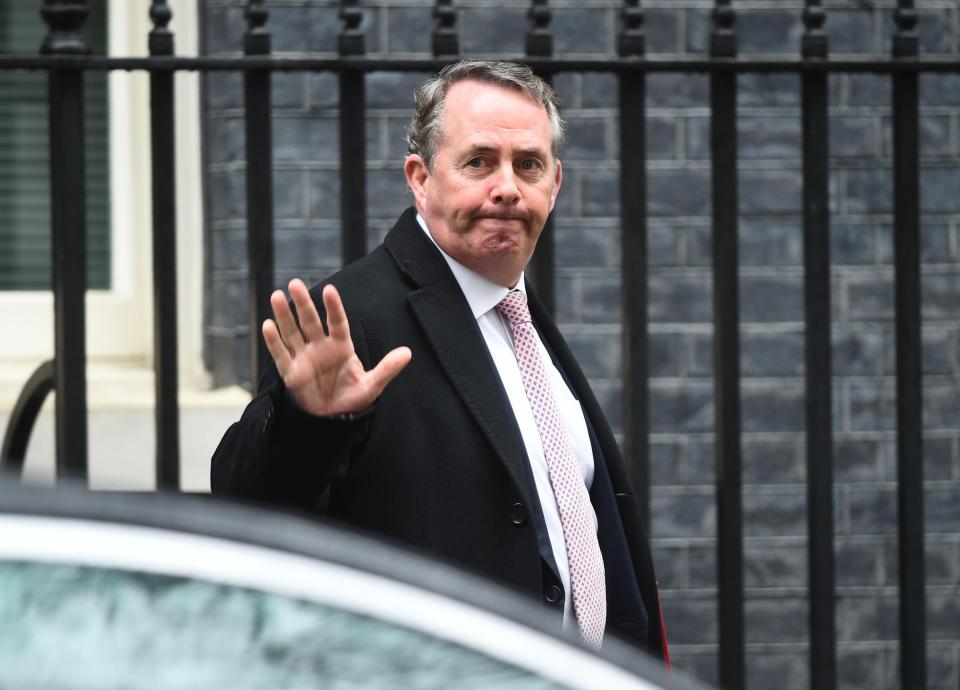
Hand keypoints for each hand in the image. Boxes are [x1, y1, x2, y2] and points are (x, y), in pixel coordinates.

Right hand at [262, 279, 411, 415]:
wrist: (334, 420)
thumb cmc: (352, 400)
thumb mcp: (372, 386)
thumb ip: (387, 369)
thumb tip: (407, 353)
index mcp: (341, 347)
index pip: (337, 322)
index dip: (334, 307)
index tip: (330, 290)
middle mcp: (321, 348)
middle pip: (310, 322)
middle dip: (303, 303)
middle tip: (295, 283)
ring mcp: (304, 359)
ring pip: (292, 333)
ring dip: (284, 316)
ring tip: (276, 296)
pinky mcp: (291, 374)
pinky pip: (281, 355)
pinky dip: (273, 342)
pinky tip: (268, 325)